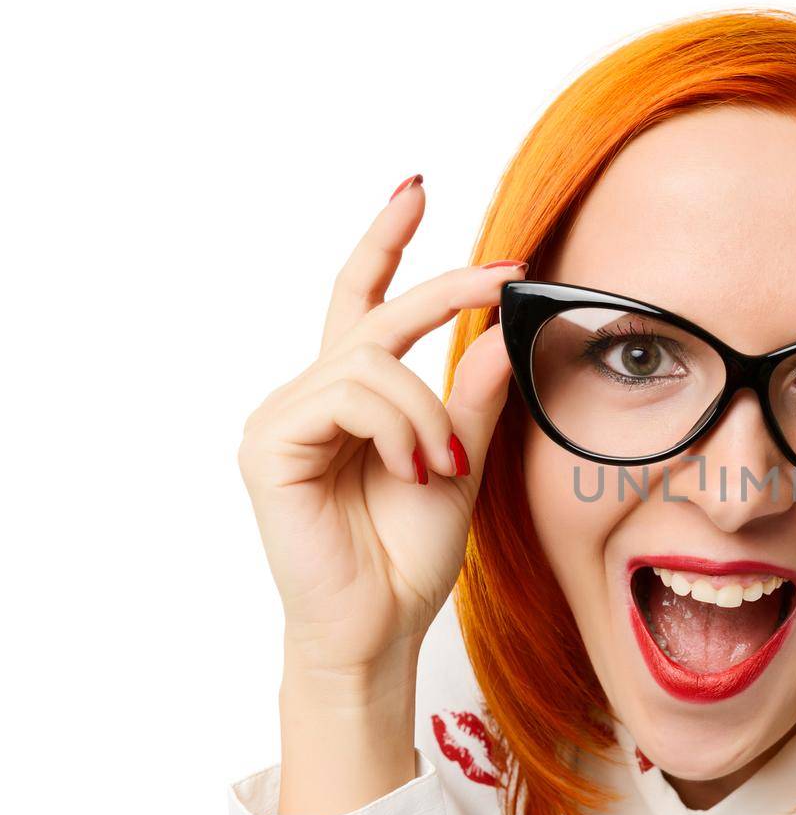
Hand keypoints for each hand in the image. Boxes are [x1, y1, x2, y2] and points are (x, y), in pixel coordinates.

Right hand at [236, 175, 519, 814]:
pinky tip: (411, 470)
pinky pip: (349, 396)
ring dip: (427, 410)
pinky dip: (398, 428)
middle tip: (504, 278)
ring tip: (439, 466)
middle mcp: (310, 397)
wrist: (379, 626)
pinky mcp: (268, 443)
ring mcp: (283, 417)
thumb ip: (477, 396)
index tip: (415, 187)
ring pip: (370, 361)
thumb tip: (507, 330)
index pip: (362, 300)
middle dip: (442, 291)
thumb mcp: (462, 461)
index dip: (384, 242)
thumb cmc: (408, 556)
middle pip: (374, 316)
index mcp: (352, 398)